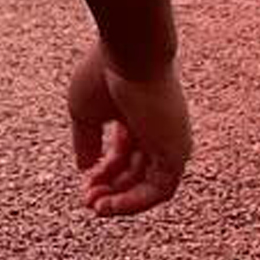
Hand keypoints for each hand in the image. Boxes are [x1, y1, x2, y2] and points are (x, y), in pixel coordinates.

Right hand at [69, 41, 191, 217]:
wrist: (130, 52)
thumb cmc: (103, 71)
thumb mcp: (85, 111)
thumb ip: (86, 141)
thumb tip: (84, 169)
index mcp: (137, 115)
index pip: (124, 153)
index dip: (102, 171)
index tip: (82, 180)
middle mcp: (158, 131)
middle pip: (136, 170)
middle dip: (110, 188)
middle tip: (88, 202)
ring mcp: (170, 142)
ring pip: (149, 184)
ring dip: (122, 200)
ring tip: (96, 208)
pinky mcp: (176, 152)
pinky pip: (159, 189)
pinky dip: (135, 201)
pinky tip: (110, 205)